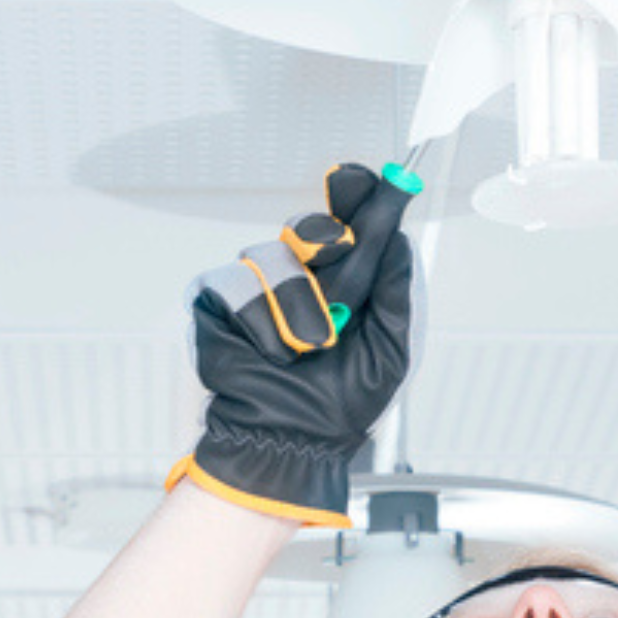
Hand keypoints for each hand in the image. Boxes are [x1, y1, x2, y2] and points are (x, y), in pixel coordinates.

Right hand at [165, 163, 420, 527]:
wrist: (294, 441)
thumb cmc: (341, 406)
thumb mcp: (392, 349)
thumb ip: (398, 292)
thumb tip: (400, 240)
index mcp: (343, 283)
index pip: (347, 221)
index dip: (352, 194)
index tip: (357, 177)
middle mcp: (300, 277)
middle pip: (308, 225)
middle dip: (325, 238)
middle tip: (337, 258)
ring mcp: (257, 288)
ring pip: (272, 254)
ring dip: (298, 305)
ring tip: (311, 346)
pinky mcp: (218, 303)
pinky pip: (236, 284)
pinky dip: (261, 322)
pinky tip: (274, 352)